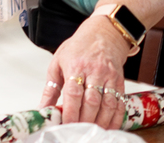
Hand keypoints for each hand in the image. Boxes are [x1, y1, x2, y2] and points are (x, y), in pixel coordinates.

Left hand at [39, 15, 128, 129]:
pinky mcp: (120, 81)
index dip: (70, 111)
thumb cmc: (78, 48)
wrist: (103, 33)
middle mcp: (93, 71)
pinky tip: (109, 126)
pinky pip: (120, 102)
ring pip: (107, 103)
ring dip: (101, 121)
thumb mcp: (58, 62)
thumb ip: (51, 88)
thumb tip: (43, 108)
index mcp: (75, 65)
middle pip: (91, 101)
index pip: (73, 92)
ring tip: (93, 130)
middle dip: (85, 119)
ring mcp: (108, 76)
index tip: (66, 123)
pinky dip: (116, 117)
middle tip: (78, 130)